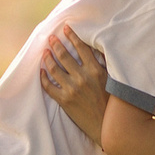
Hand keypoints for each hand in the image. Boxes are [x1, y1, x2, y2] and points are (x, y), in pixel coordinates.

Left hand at [38, 24, 108, 142]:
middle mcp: (82, 78)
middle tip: (51, 37)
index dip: (72, 36)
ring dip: (48, 58)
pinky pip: (48, 86)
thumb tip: (98, 49)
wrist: (107, 127)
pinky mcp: (64, 101)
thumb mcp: (113, 81)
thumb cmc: (113, 103)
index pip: (81, 48)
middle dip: (56, 44)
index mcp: (96, 70)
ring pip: (54, 69)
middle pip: (64, 56)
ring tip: (45, 51)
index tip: (66, 28)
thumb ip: (104, 65)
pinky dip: (43, 77)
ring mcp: (71, 89)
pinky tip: (42, 71)